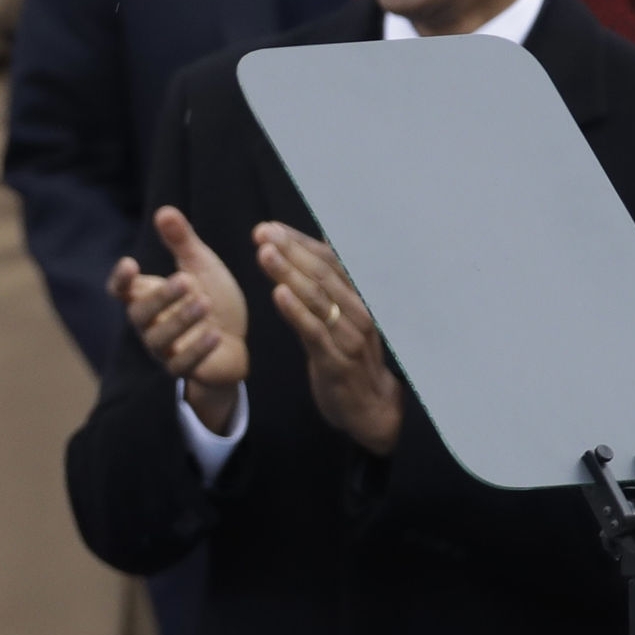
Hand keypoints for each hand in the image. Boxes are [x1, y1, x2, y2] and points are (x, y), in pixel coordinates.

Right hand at [109, 204, 249, 434]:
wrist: (235, 342)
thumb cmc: (211, 300)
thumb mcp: (200, 267)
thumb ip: (181, 242)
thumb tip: (164, 210)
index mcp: (148, 297)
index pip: (121, 291)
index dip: (121, 280)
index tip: (130, 264)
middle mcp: (149, 325)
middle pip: (140, 314)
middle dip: (161, 298)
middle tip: (186, 280)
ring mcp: (164, 349)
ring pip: (159, 339)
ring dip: (180, 320)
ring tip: (204, 303)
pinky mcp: (184, 369)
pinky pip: (182, 364)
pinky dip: (197, 350)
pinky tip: (215, 334)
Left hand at [253, 222, 402, 453]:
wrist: (370, 408)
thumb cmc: (349, 358)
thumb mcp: (339, 320)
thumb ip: (325, 289)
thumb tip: (312, 251)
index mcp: (355, 299)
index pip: (329, 261)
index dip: (300, 243)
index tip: (270, 227)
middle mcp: (356, 312)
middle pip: (322, 273)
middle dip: (291, 250)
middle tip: (263, 232)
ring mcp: (349, 336)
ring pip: (317, 298)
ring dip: (290, 273)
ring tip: (265, 254)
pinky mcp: (337, 361)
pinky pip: (315, 332)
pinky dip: (297, 311)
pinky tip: (278, 294)